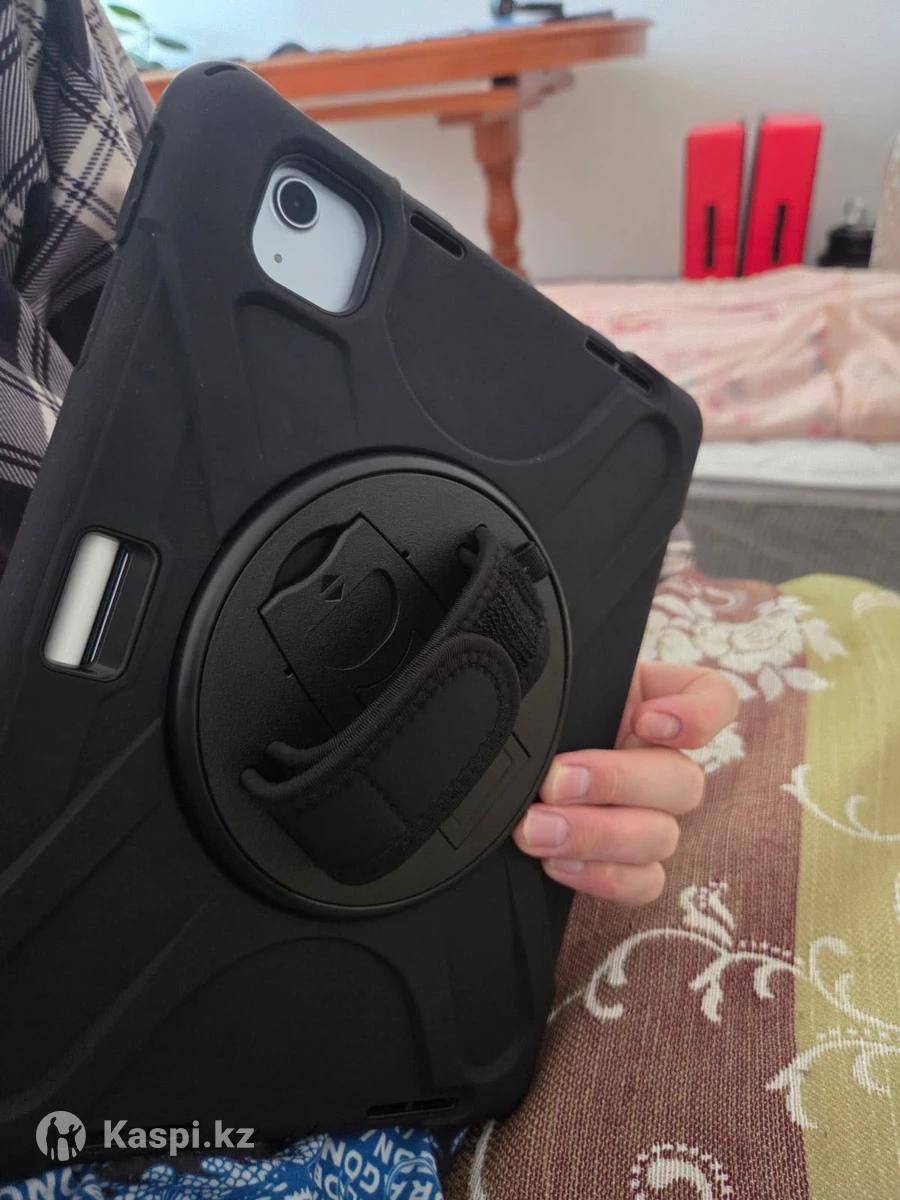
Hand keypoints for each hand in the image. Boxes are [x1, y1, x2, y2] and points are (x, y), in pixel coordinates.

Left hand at [512, 662, 738, 903]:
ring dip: (597, 835)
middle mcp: (657, 760)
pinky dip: (604, 876)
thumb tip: (551, 694)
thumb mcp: (545, 691)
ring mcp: (648, 817)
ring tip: (537, 830)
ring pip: (661, 836)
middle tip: (555, 783)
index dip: (697, 714)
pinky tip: (557, 862)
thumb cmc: (522, 720)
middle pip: (684, 781)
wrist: (487, 773)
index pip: (714, 698)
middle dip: (616, 782)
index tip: (643, 720)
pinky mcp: (627, 865)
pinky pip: (644, 883)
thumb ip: (562, 687)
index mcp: (647, 703)